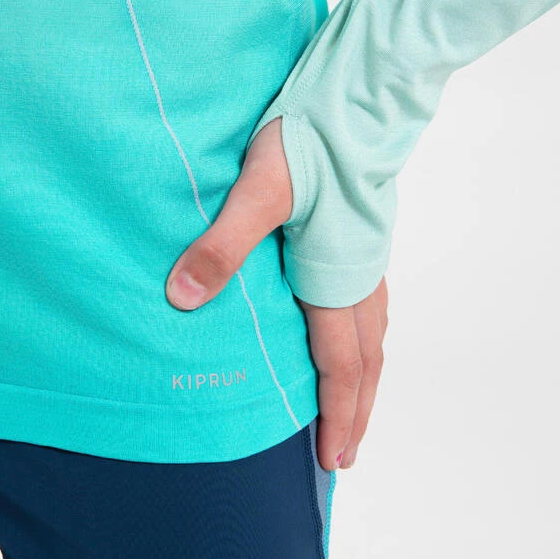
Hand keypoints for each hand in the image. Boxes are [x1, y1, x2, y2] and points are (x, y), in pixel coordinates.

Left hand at [165, 116, 388, 470]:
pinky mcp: (363, 244)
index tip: (332, 458)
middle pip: (366, 363)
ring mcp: (367, 261)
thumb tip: (184, 298)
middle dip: (355, 414)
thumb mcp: (256, 191)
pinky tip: (352, 344)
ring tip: (353, 415)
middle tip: (343, 457)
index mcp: (335, 277)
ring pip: (374, 340)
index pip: (341, 365)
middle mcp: (360, 277)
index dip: (337, 414)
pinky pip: (371, 313)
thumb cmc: (307, 141)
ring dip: (364, 385)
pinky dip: (365, 347)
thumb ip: (222, 246)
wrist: (351, 100)